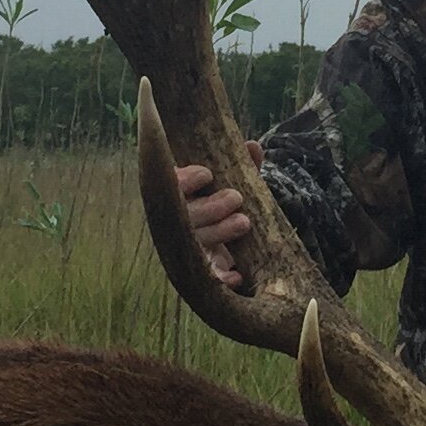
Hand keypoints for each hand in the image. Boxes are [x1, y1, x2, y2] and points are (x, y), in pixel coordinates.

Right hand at [175, 141, 263, 284]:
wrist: (236, 238)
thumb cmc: (226, 200)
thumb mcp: (234, 181)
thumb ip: (242, 165)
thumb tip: (254, 147)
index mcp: (179, 195)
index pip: (171, 186)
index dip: (185, 181)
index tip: (207, 175)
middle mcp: (179, 223)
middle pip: (186, 217)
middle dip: (210, 207)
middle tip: (236, 198)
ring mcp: (191, 248)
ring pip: (197, 243)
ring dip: (219, 232)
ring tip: (244, 222)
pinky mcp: (206, 270)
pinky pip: (209, 276)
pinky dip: (221, 278)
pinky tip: (237, 277)